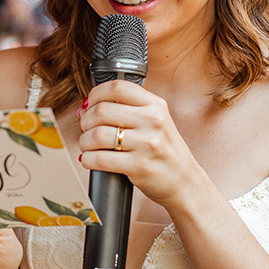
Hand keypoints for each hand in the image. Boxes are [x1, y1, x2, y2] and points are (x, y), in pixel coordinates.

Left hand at [77, 80, 208, 208]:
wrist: (184, 181)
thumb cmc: (164, 150)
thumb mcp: (155, 121)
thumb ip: (128, 109)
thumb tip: (86, 108)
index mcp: (155, 105)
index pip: (117, 87)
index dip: (96, 94)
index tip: (90, 105)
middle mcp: (153, 121)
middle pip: (102, 110)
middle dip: (86, 121)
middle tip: (86, 129)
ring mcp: (147, 144)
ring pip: (97, 134)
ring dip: (84, 141)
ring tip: (87, 146)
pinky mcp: (139, 166)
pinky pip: (100, 159)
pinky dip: (88, 159)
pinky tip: (89, 160)